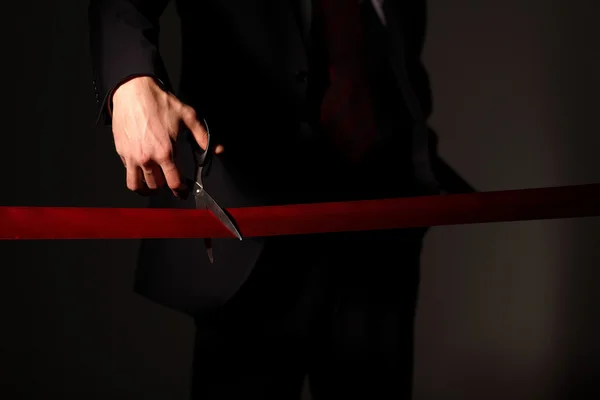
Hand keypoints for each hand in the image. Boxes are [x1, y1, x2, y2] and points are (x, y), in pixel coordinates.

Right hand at [110, 76, 223, 195]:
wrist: (133, 91)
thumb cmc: (159, 102)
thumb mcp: (188, 116)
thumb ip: (202, 136)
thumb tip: (215, 149)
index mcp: (165, 152)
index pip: (174, 182)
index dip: (181, 191)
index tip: (182, 191)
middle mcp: (147, 158)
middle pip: (157, 186)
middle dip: (166, 186)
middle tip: (170, 183)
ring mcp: (132, 156)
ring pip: (137, 185)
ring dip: (147, 188)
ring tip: (153, 186)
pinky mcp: (121, 151)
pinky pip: (127, 172)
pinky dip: (135, 175)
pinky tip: (142, 170)